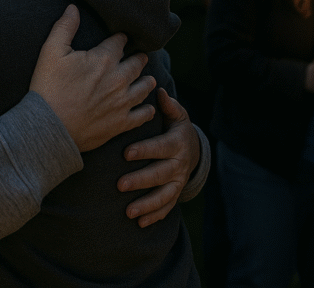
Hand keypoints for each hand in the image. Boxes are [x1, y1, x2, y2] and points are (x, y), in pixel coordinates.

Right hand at [30, 5, 155, 152]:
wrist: (49, 127)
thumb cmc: (48, 87)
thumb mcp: (51, 52)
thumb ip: (65, 27)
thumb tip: (73, 8)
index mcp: (103, 59)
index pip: (120, 42)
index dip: (121, 39)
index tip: (121, 39)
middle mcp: (118, 79)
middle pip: (137, 63)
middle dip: (139, 58)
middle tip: (140, 57)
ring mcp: (122, 102)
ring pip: (144, 87)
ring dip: (146, 80)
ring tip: (147, 78)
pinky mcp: (121, 123)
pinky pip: (143, 115)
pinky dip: (147, 109)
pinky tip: (147, 107)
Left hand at [118, 88, 198, 226]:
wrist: (194, 150)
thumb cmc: (176, 129)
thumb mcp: (177, 116)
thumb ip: (169, 106)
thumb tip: (159, 91)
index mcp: (177, 144)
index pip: (160, 147)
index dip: (145, 150)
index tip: (125, 153)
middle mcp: (179, 165)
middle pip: (160, 174)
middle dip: (140, 180)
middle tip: (119, 185)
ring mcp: (178, 181)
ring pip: (164, 195)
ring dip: (147, 205)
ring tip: (128, 212)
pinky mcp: (176, 193)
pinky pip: (167, 207)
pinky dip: (155, 216)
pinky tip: (139, 223)